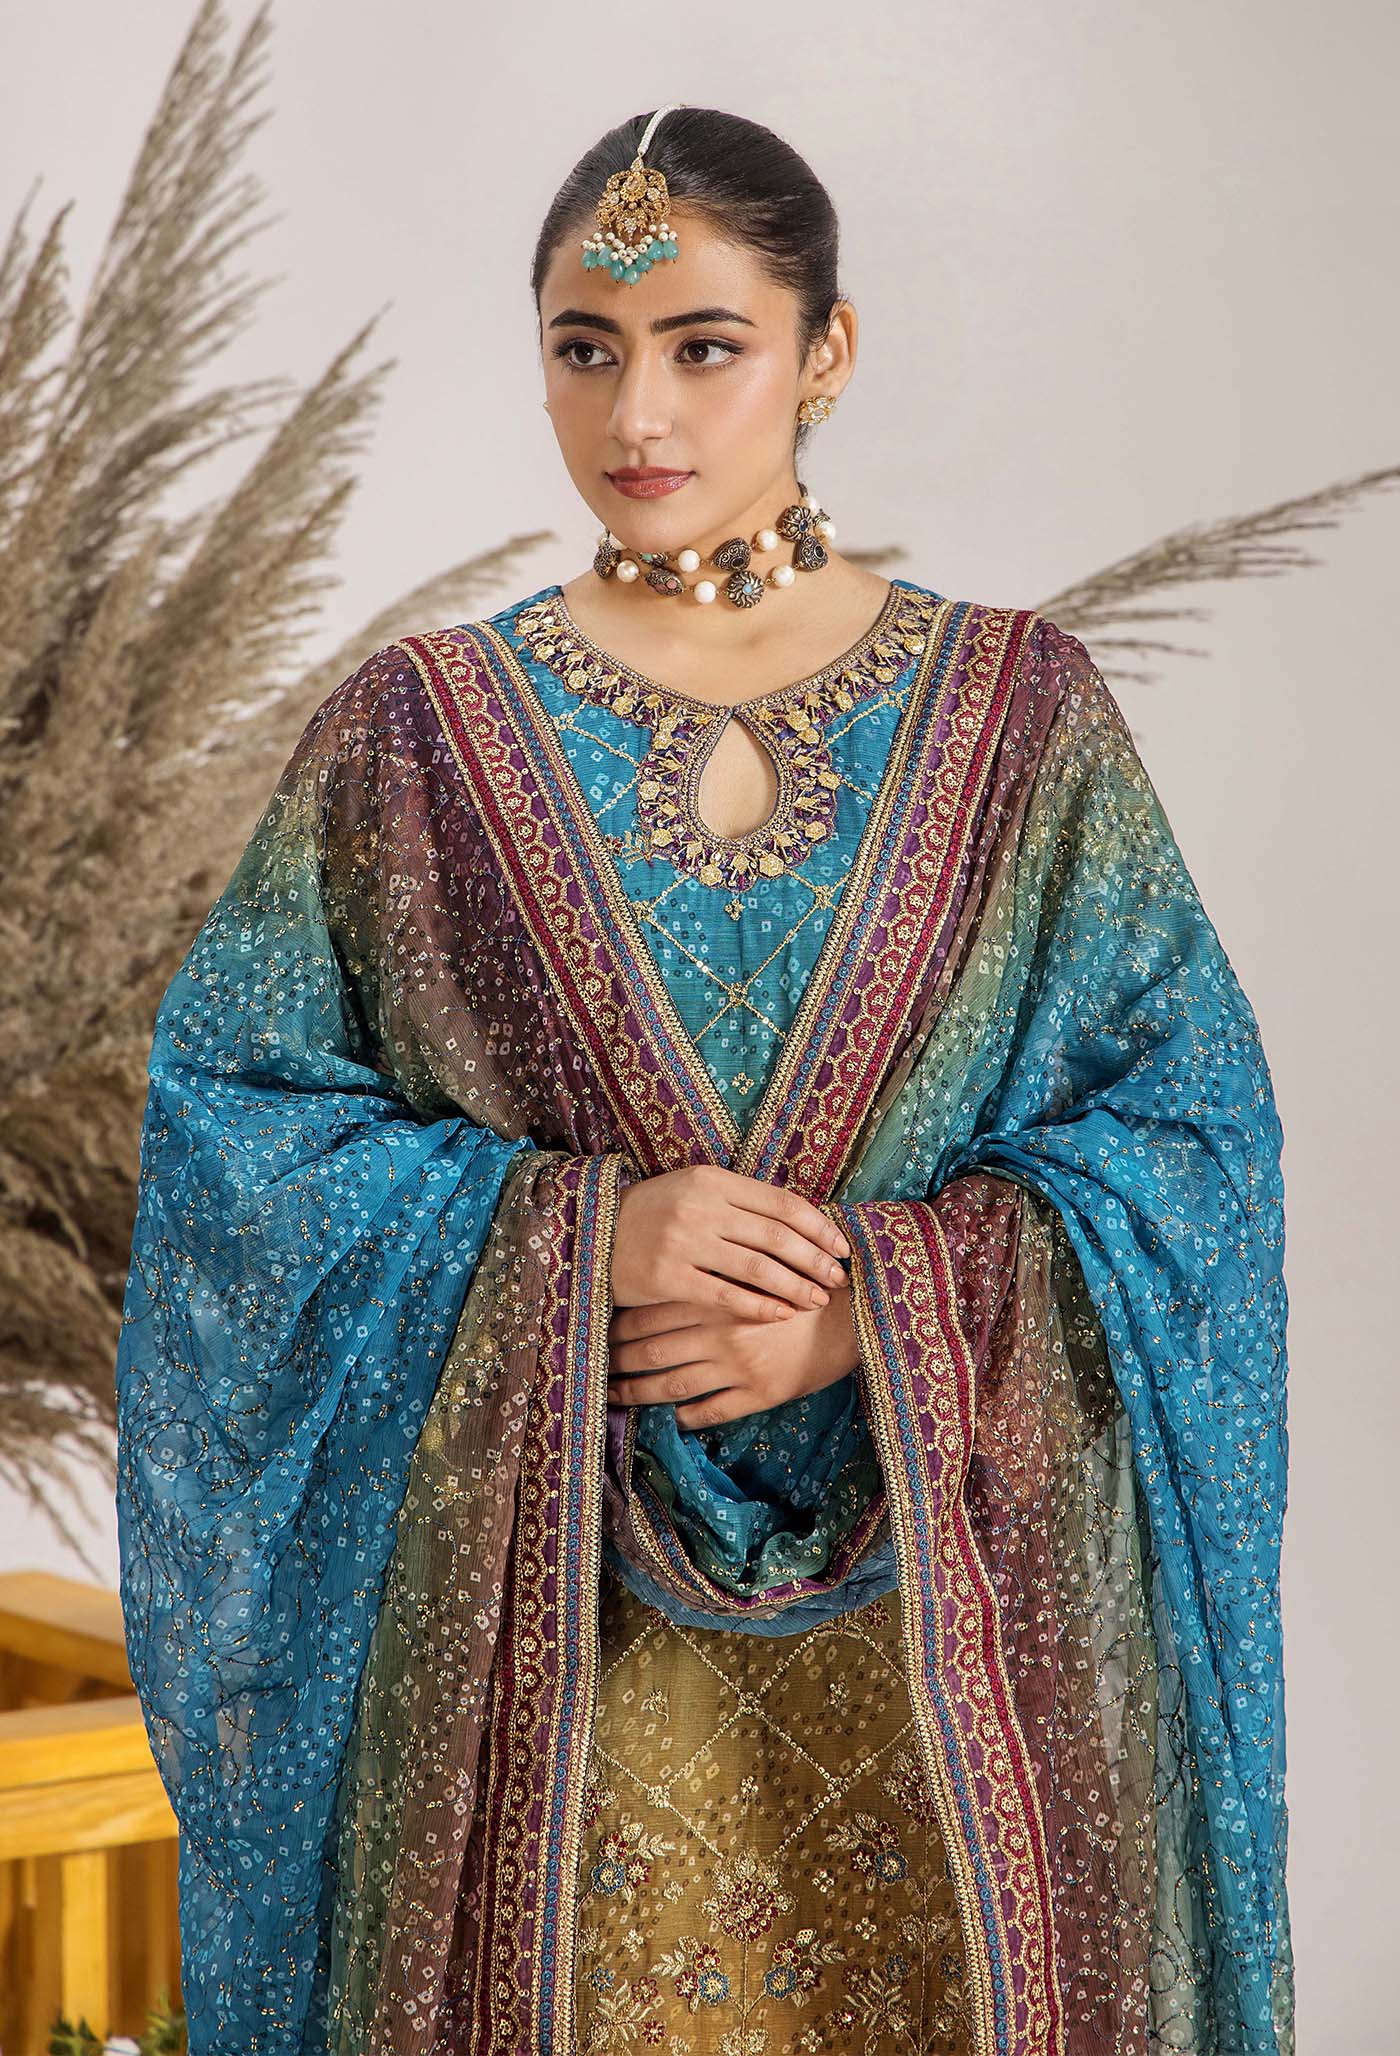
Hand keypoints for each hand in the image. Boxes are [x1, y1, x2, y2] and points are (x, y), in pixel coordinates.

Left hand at [606, 1285, 861, 1431]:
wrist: (855, 1313)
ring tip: (615, 1397)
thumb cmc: (802, 1284)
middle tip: (596, 1369)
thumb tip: (665, 1285)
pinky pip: (710, 1412)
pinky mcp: (760, 1394)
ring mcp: (738, 1366)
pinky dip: (686, 1418)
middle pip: (650, 1352)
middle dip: (617, 1363)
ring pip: (671, 1386)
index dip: (617, 1328)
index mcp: (715, 1296)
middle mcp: (720, 1331)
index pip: (649, 1314)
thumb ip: (713, 1275)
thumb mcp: (754, 1268)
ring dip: (637, 1394)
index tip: (598, 1334)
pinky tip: (672, 1420)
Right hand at [610, 1164, 850, 1322]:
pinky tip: (781, 1315)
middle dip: (815, 1261)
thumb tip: (801, 1223)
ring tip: (816, 1301)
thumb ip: (740, 1202)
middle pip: (777, 1236)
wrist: (591, 1234)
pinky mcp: (667, 1277)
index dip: (819, 1227)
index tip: (842, 1248)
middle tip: (838, 1280)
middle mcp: (700, 1206)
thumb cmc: (654, 1214)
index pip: (782, 1202)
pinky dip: (759, 1307)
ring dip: (795, 1287)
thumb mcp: (694, 1191)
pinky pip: (725, 1295)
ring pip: (757, 1267)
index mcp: (713, 1179)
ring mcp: (682, 1242)